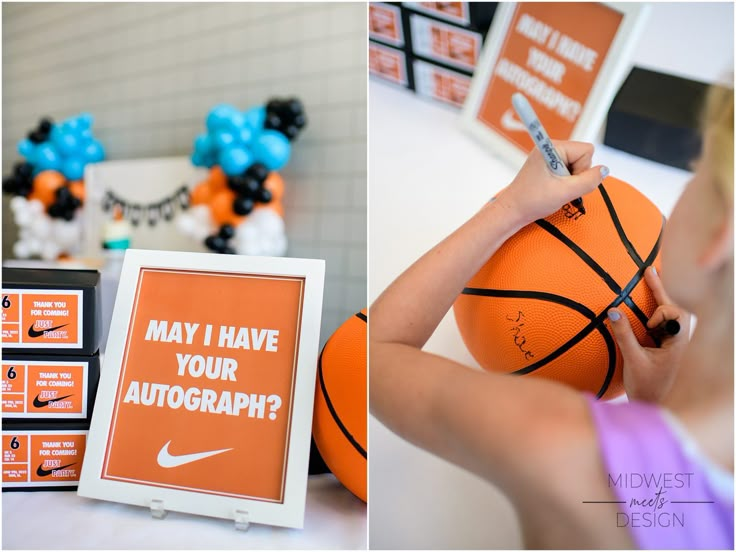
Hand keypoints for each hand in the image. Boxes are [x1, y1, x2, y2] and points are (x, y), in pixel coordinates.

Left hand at [494, 141, 607, 226]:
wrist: (513, 211)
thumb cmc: (532, 200)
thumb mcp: (565, 192)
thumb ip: (589, 181)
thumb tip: (605, 170)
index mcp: (551, 146)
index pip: (587, 150)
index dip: (582, 169)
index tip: (565, 180)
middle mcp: (550, 147)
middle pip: (583, 157)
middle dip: (577, 175)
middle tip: (558, 187)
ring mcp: (549, 156)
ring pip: (578, 165)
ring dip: (571, 181)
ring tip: (554, 189)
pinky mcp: (549, 166)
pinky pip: (569, 171)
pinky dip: (566, 182)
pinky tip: (554, 189)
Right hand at [607, 266, 691, 402]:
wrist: (656, 411)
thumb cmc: (649, 388)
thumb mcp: (634, 360)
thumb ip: (624, 335)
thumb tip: (612, 311)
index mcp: (680, 343)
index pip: (676, 314)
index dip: (660, 314)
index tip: (648, 328)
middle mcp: (681, 340)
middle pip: (675, 308)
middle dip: (660, 291)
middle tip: (648, 270)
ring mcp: (674, 343)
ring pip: (669, 314)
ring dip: (658, 298)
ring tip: (650, 274)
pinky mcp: (666, 347)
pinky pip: (661, 323)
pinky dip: (654, 309)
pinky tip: (648, 290)